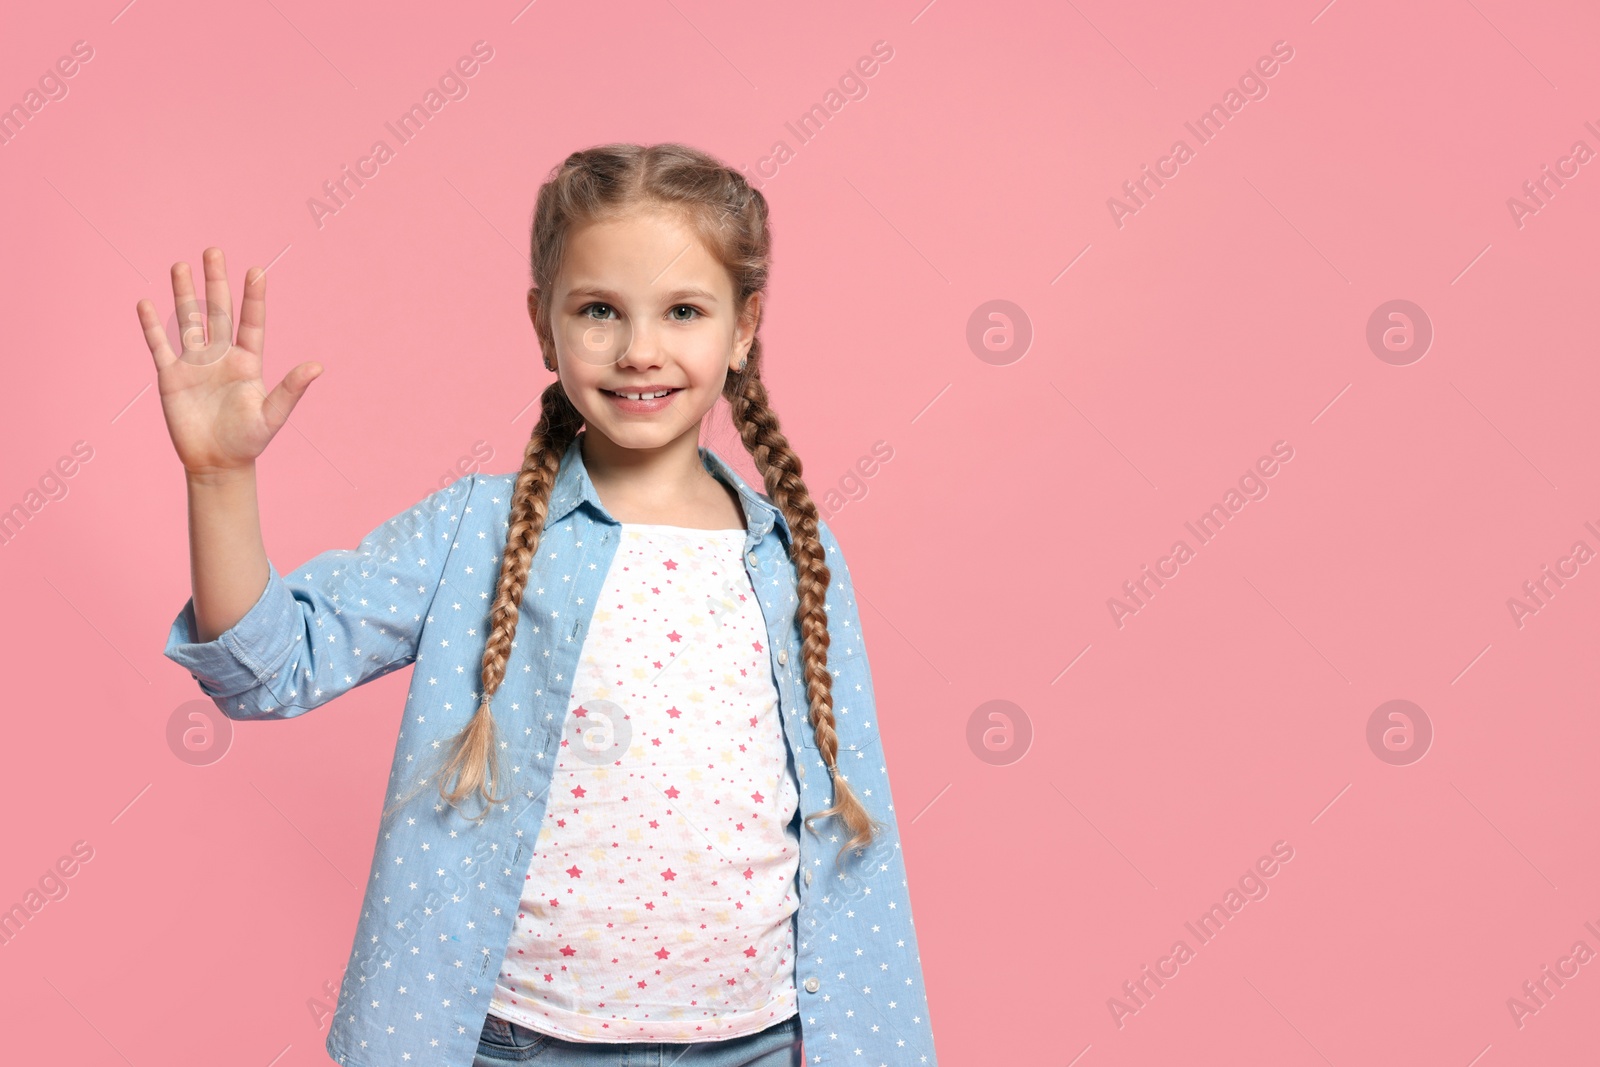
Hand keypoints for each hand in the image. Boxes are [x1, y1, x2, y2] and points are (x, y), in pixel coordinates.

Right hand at [136, 247, 322, 476]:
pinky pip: (159, 346)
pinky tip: (146, 303)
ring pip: (188, 320)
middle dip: (216, 282)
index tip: (257, 271)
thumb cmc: (249, 440)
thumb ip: (291, 389)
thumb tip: (318, 366)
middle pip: (218, 311)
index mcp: (248, 361)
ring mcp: (195, 364)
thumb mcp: (273, 415)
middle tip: (214, 251)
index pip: (250, 322)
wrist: (217, 463)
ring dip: (184, 294)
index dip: (253, 298)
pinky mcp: (171, 376)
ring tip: (181, 265)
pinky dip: (152, 326)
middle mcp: (221, 356)